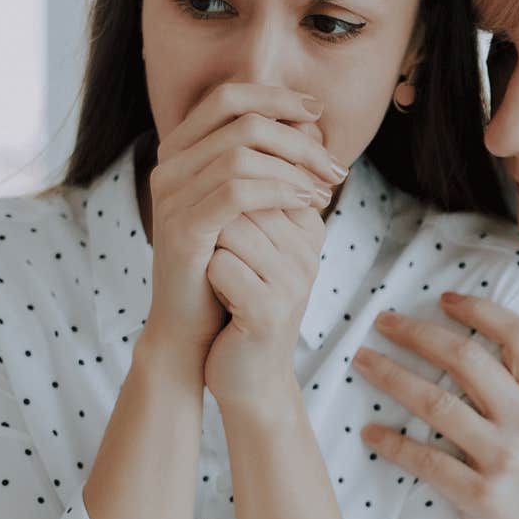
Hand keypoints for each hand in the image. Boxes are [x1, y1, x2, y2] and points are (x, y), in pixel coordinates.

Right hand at [143, 83, 343, 369]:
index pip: (228, 97)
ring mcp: (170, 197)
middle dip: (298, 140)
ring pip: (241, 155)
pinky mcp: (181, 230)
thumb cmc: (227, 259)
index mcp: (181, 151)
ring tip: (326, 192)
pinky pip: (237, 193)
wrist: (193, 325)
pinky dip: (280, 192)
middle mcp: (168, 167)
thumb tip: (312, 122)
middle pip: (241, 122)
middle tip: (333, 167)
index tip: (318, 113)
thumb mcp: (249, 203)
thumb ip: (268, 161)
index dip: (276, 97)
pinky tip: (308, 204)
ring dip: (296, 169)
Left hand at [201, 199, 325, 409]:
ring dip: (211, 250)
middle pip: (244, 201)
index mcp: (310, 230)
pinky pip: (221, 265)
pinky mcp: (270, 310)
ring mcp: (294, 281)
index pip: (260, 180)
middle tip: (221, 261)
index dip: (227, 208)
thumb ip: (253, 199)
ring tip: (223, 279)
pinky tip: (221, 298)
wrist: (248, 375)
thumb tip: (234, 143)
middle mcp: (309, 253)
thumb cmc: (242, 303)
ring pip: (230, 229)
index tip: (230, 243)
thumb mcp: (256, 246)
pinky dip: (209, 278)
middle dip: (217, 225)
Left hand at [349, 293, 518, 518]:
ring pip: (437, 402)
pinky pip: (426, 461)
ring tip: (362, 362)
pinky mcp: (482, 498)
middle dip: (418, 332)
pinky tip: (369, 433)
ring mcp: (507, 460)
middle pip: (468, 358)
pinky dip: (393, 444)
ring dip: (392, 376)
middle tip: (382, 321)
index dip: (479, 310)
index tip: (444, 298)